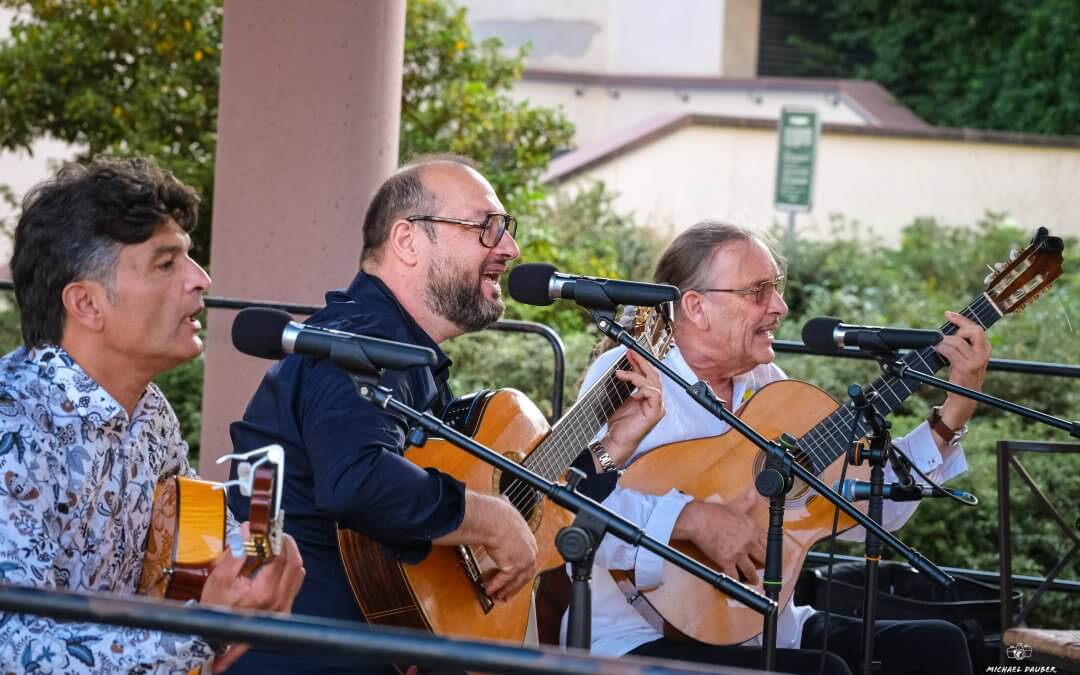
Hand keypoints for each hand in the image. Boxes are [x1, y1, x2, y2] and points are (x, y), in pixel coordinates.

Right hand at [199, 523, 305, 671]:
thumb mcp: (220, 578)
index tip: (268, 529)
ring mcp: (283, 607)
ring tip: (275, 547)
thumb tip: (247, 530)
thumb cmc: (216, 608)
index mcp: (263, 592)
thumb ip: (236, 552)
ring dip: (289, 556)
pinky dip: (289, 570)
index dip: (275, 539)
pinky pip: (295, 584)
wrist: (215, 636)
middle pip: (294, 563)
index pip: (279, 557)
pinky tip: (276, 565)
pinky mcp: (284, 610)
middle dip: (286, 544)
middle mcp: (278, 601)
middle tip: (275, 534)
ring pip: (298, 573)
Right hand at [480, 496, 538, 601]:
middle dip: (515, 585)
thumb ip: (507, 508)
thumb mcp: (507, 509)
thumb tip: (504, 500)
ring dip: (506, 590)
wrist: (495, 520)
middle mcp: (530, 551)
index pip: (528, 559)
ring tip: (497, 595)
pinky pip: (504, 580)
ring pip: (516, 581)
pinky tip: (489, 589)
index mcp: (530, 539)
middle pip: (525, 574)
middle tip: (506, 593)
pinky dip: (496, 586)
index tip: (514, 577)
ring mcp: (524, 560)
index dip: (521, 570)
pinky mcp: (514, 567)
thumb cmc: (499, 514)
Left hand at [603, 349, 664, 465]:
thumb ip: (626, 387)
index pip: (649, 376)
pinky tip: (630, 387)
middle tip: (630, 353)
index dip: (640, 363)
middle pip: (654, 376)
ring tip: (623, 370)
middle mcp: (656, 401)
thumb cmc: (619, 424)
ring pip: (654, 382)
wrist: (617, 441)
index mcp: (649, 398)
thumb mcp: (621, 399)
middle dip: (641, 362)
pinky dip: (641, 387)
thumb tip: (622, 370)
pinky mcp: (655, 413)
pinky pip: (653, 393)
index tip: (630, 354)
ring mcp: (657, 407)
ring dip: (637, 373)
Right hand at [672, 491, 764, 583]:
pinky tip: (738, 582)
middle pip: (763, 558)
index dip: (769, 551)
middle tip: (764, 569)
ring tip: (754, 581)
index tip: (769, 555)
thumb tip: (754, 493)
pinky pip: (735, 576)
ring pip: (751, 570)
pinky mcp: (726, 561)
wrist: (698, 520)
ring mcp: (738, 553)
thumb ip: (747, 502)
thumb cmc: (713, 513)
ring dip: (753, 578)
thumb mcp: (735, 506)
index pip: (767, 543)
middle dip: (764, 566)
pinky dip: (737, 581)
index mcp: (752, 529)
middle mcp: (748, 542)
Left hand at [933, 311, 990, 432]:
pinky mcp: (965, 367)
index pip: (976, 328)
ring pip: (957, 341)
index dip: (961, 319)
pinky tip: (936, 350)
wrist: (964, 397)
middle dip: (956, 328)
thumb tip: (949, 326)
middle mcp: (984, 353)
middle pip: (972, 330)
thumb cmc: (962, 375)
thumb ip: (962, 343)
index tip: (948, 314)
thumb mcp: (966, 357)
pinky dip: (941, 349)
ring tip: (937, 346)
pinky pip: (951, 351)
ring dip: (943, 342)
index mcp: (985, 348)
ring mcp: (975, 361)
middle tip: (944, 335)